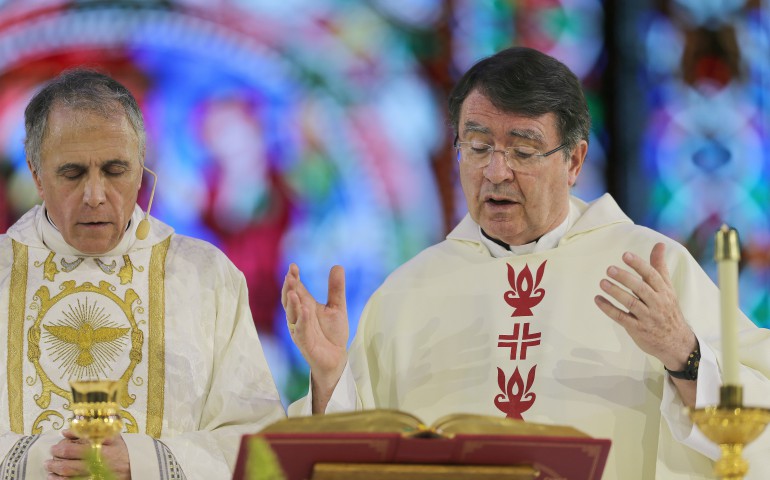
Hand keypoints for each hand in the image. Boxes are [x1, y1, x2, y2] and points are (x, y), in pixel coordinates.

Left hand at [46, 430, 130, 478]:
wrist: (135, 466)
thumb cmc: (122, 450)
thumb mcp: (111, 436)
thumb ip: (90, 432)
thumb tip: (66, 432)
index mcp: (100, 449)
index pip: (74, 449)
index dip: (61, 449)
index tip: (55, 447)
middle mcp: (97, 463)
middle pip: (69, 465)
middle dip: (55, 462)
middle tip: (49, 458)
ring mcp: (95, 475)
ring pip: (70, 476)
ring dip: (56, 473)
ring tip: (49, 468)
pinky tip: (55, 478)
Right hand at [282, 263, 348, 411]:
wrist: (337, 357)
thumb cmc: (333, 333)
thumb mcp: (337, 307)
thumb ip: (336, 288)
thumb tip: (337, 265)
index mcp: (305, 306)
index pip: (297, 290)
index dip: (294, 278)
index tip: (293, 266)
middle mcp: (299, 317)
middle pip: (289, 300)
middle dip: (289, 288)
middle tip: (290, 275)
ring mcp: (299, 329)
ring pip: (292, 315)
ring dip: (292, 303)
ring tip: (293, 291)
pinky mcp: (304, 343)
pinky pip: (301, 330)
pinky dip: (302, 321)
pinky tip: (305, 310)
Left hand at [594, 243, 696, 372]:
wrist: (676, 342)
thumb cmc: (668, 309)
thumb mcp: (667, 288)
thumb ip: (659, 267)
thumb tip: (659, 244)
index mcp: (664, 291)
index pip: (652, 275)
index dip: (639, 265)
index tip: (625, 255)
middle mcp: (657, 303)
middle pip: (640, 288)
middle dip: (625, 278)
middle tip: (609, 269)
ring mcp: (647, 317)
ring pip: (631, 303)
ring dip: (615, 292)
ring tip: (602, 283)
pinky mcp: (638, 329)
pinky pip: (621, 318)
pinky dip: (609, 309)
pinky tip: (598, 300)